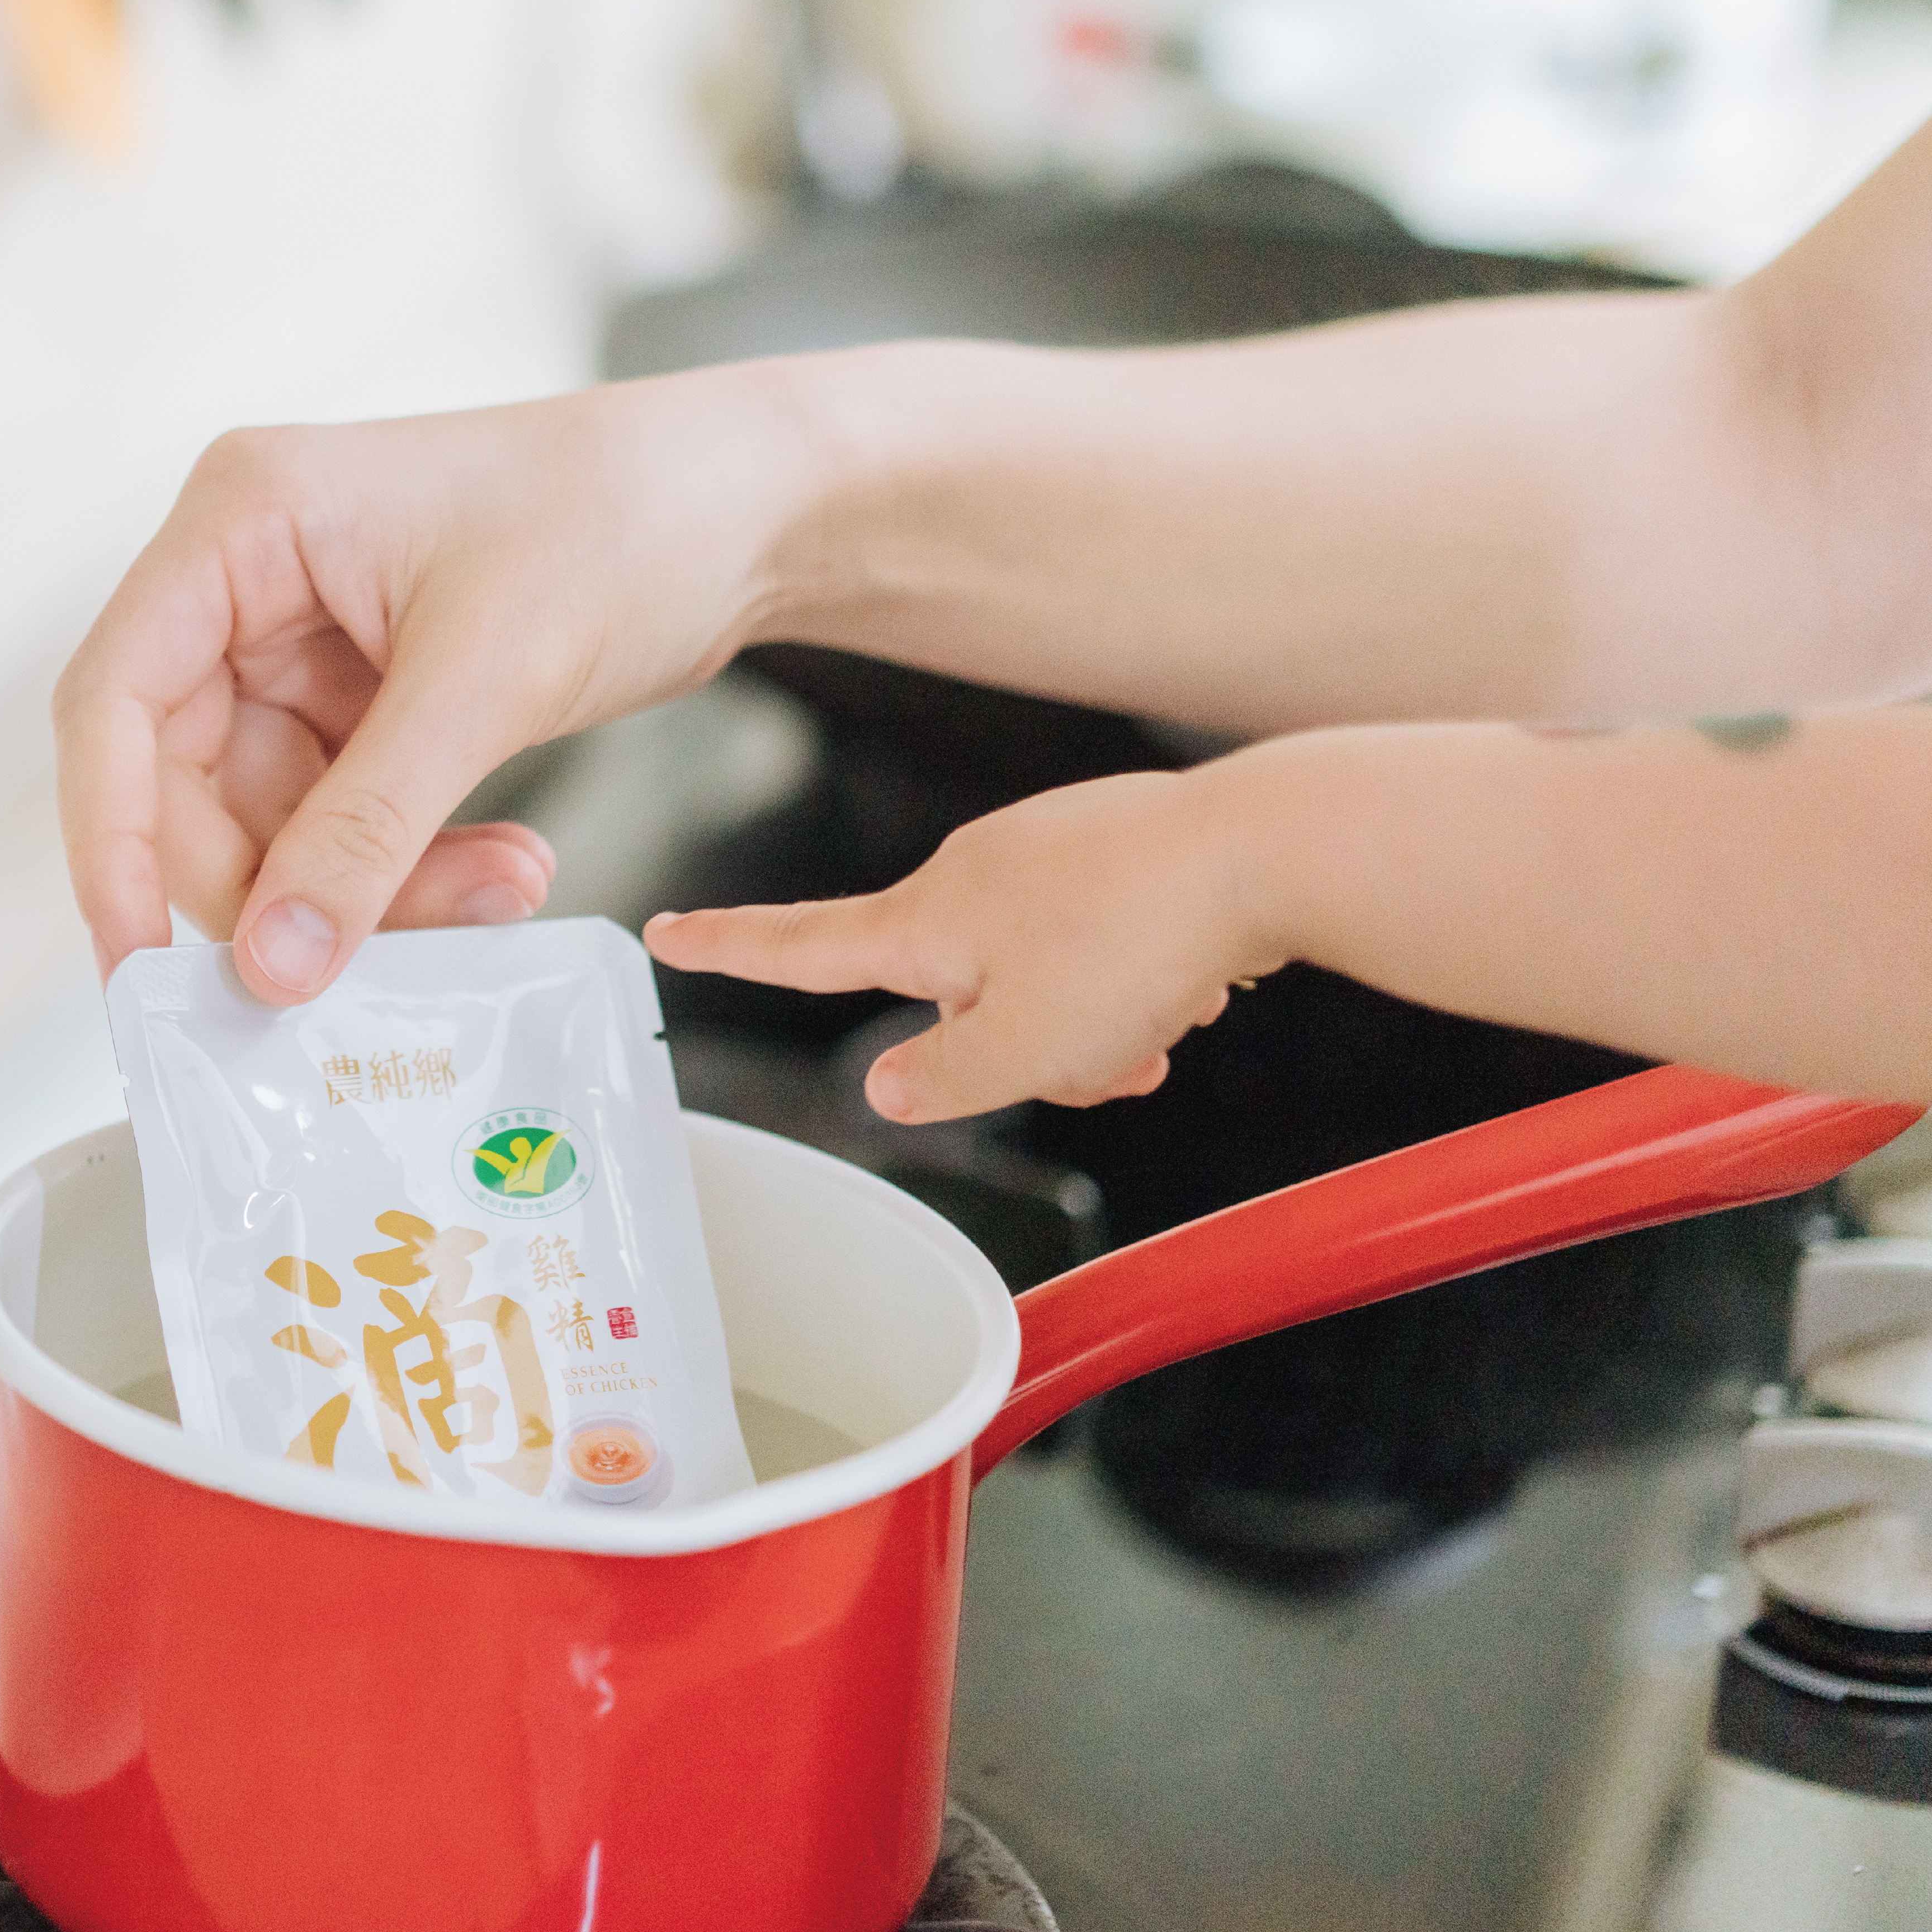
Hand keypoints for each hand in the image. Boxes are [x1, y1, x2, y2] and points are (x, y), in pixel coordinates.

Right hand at [53, 368, 814, 998]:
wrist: (751, 503)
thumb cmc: (625, 518)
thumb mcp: (485, 678)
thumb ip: (368, 830)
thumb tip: (274, 964)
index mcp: (242, 521)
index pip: (115, 703)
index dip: (111, 844)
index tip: (138, 965)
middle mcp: (249, 577)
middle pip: (188, 783)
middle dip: (287, 882)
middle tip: (388, 952)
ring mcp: (304, 641)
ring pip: (275, 824)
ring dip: (377, 887)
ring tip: (505, 889)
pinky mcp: (366, 695)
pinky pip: (344, 822)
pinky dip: (413, 868)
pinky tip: (506, 869)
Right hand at [643, 769, 1277, 1121]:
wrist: (1265, 849)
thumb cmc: (1138, 944)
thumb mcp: (1021, 1051)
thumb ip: (940, 1080)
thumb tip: (888, 1083)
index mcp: (926, 922)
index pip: (799, 945)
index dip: (726, 948)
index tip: (666, 931)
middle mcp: (972, 871)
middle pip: (954, 993)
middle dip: (1018, 1047)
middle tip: (1098, 1060)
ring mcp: (1044, 851)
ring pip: (1040, 977)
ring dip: (1092, 1025)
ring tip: (1159, 1023)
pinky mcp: (1111, 848)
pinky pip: (1097, 941)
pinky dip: (1135, 980)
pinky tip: (1191, 982)